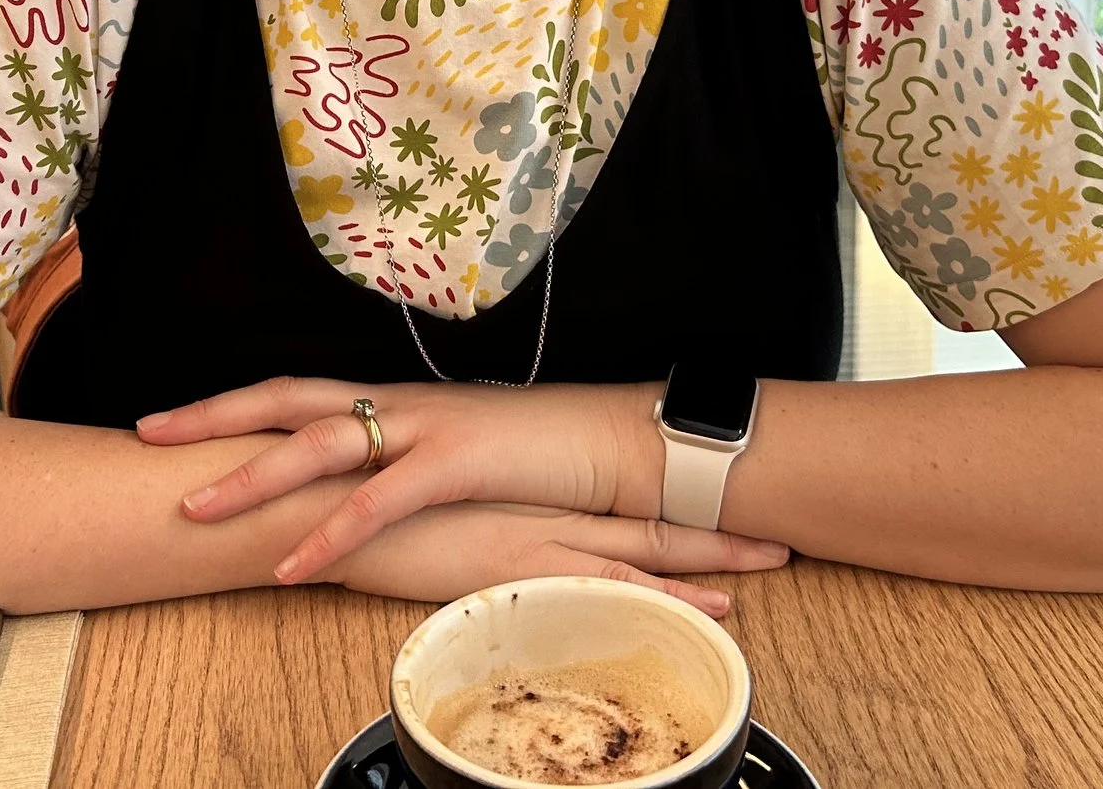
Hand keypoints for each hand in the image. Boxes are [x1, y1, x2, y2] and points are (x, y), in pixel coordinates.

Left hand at [139, 376, 693, 583]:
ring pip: (320, 444)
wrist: (615, 441)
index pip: (294, 392)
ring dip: (254, 476)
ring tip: (196, 507)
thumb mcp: (452, 458)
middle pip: (287, 399)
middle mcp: (398, 404)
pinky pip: (380, 500)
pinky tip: (291, 562)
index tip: (168, 420)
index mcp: (392, 402)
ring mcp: (425, 427)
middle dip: (213, 418)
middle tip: (147, 436)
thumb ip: (398, 466)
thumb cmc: (536, 455)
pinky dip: (330, 532)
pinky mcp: (458, 461)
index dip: (230, 403)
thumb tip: (350, 486)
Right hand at [317, 501, 786, 618]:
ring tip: (766, 566)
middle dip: (716, 531)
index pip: (617, 502)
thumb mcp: (435, 515)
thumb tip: (489, 535)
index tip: (725, 504)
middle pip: (649, 517)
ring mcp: (542, 536)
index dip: (674, 506)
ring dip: (709, 561)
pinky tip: (705, 608)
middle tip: (779, 537)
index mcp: (529, 494)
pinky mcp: (526, 566)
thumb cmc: (367, 512)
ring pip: (645, 548)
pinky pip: (609, 584)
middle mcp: (545, 509)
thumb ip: (469, 522)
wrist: (324, 504)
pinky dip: (662, 594)